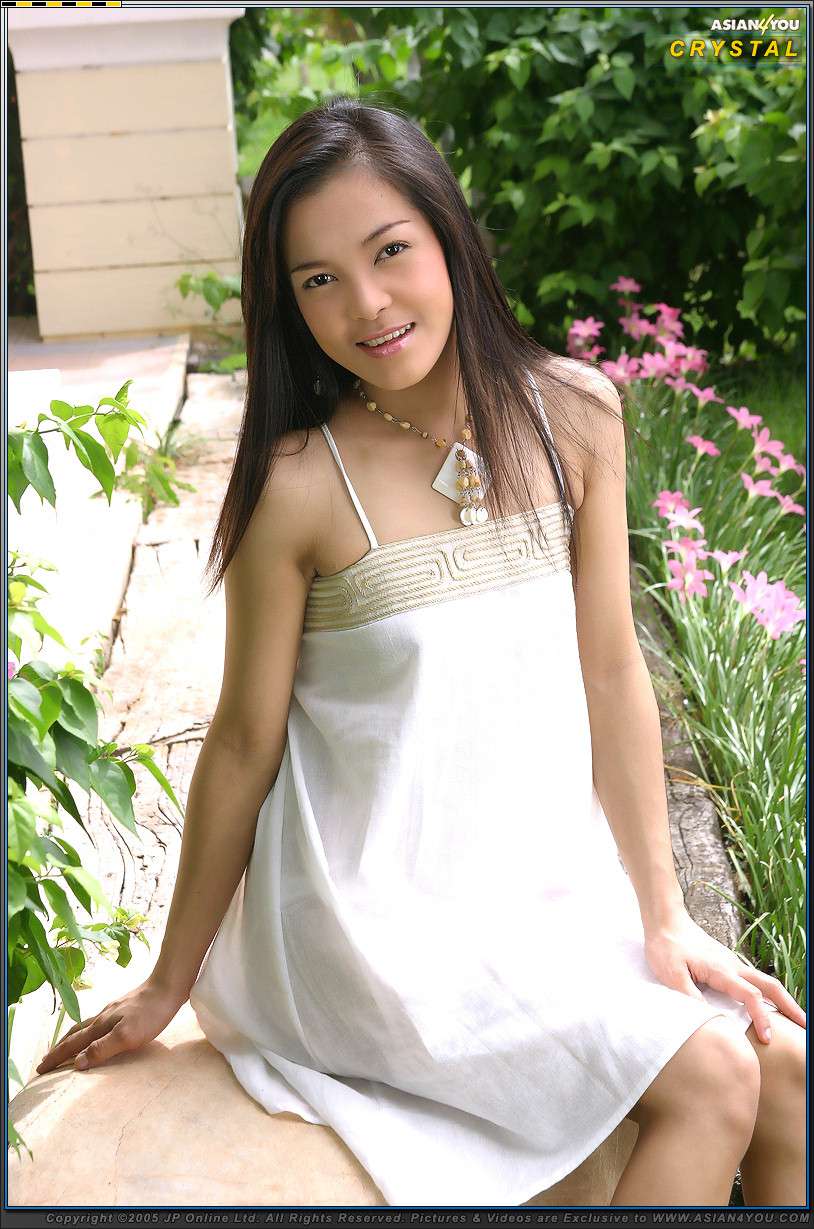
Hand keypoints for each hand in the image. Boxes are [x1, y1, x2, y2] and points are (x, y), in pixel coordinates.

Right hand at [35, 978, 186, 1074]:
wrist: (169, 985)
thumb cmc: (151, 1013)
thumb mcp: (127, 1035)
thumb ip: (102, 1049)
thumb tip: (76, 1064)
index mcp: (100, 1025)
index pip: (72, 1045)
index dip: (56, 1058)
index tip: (40, 1070)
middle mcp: (102, 1016)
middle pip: (74, 1034)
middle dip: (58, 1049)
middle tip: (45, 1061)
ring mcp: (113, 1010)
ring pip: (85, 1027)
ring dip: (72, 1039)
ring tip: (65, 1047)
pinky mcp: (124, 1007)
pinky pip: (97, 1023)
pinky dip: (88, 1032)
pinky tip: (97, 1032)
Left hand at [643, 909, 806, 1043]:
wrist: (665, 920)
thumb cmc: (666, 946)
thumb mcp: (671, 974)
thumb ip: (689, 996)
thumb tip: (708, 1018)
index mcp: (722, 970)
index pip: (750, 995)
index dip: (761, 1017)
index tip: (768, 1038)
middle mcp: (733, 965)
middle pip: (770, 986)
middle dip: (790, 1006)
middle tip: (805, 1025)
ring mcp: (732, 963)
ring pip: (764, 981)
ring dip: (781, 1000)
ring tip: (793, 1020)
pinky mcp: (726, 963)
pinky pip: (753, 980)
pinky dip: (767, 993)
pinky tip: (767, 1004)